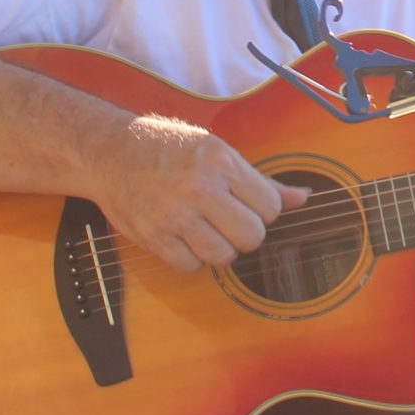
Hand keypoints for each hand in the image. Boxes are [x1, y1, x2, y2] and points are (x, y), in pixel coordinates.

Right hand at [96, 114, 308, 271]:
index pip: (270, 207)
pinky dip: (192, 260)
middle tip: (228, 222)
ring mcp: (175, 214)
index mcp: (221, 161)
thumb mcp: (218, 151)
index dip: (262, 211)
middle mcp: (200, 187)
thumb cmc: (168, 149)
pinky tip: (185, 240)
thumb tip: (303, 198)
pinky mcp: (153, 235)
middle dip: (245, 234)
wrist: (110, 151)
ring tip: (207, 231)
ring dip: (220, 249)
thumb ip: (260, 180)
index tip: (246, 206)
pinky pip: (190, 266)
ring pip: (224, 256)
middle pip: (252, 236)